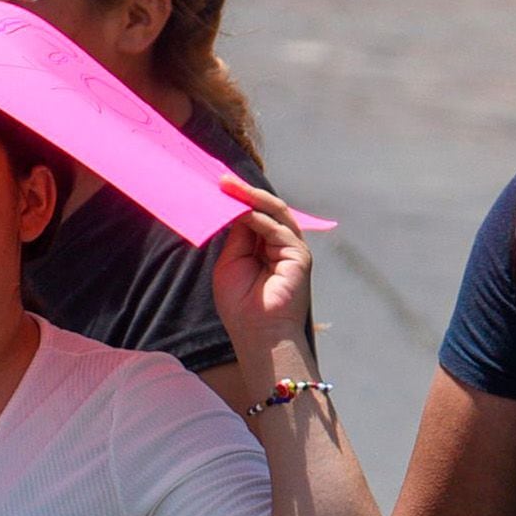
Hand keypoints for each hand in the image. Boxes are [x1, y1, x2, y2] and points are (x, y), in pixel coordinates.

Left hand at [212, 175, 311, 343]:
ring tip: (228, 186)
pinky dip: (258, 216)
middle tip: (222, 179)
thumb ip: (237, 236)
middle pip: (265, 209)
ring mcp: (293, 249)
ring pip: (274, 212)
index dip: (237, 200)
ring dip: (250, 197)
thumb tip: (235, 208)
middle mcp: (281, 244)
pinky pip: (277, 229)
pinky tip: (240, 209)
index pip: (254, 215)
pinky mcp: (300, 255)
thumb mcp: (231, 262)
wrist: (257, 335)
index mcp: (265, 247)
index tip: (216, 186)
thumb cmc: (241, 306)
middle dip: (244, 193)